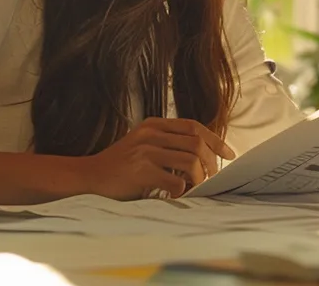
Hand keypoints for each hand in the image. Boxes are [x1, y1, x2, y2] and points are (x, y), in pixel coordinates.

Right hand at [80, 118, 236, 199]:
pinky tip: (176, 194)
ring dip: (199, 178)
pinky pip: (175, 181)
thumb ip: (169, 144)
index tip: (229, 154)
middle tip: (212, 177)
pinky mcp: (141, 171)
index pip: (194, 126)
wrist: (89, 176)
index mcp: (154, 125)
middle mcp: (150, 134)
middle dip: (211, 162)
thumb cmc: (121, 165)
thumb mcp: (144, 144)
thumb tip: (205, 156)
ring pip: (190, 162)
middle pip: (197, 143)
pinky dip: (182, 190)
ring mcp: (145, 151)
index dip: (215, 140)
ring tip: (195, 187)